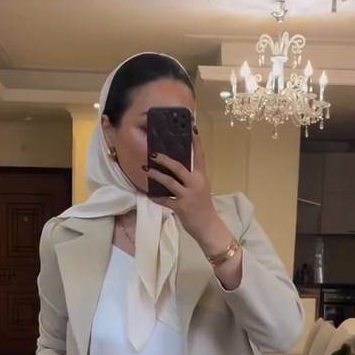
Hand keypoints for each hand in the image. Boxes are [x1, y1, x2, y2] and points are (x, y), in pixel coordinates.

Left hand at [144, 129, 220, 243]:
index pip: (200, 155)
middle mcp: (196, 184)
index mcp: (202, 177)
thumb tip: (177, 167)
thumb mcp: (201, 188)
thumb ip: (191, 178)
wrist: (208, 227)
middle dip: (165, 159)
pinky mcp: (181, 207)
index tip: (192, 127)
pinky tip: (149, 195)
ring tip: (146, 169)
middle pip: (179, 167)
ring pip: (169, 182)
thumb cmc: (203, 206)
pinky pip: (165, 201)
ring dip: (156, 175)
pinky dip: (156, 197)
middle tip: (153, 153)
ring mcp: (188, 195)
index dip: (195, 141)